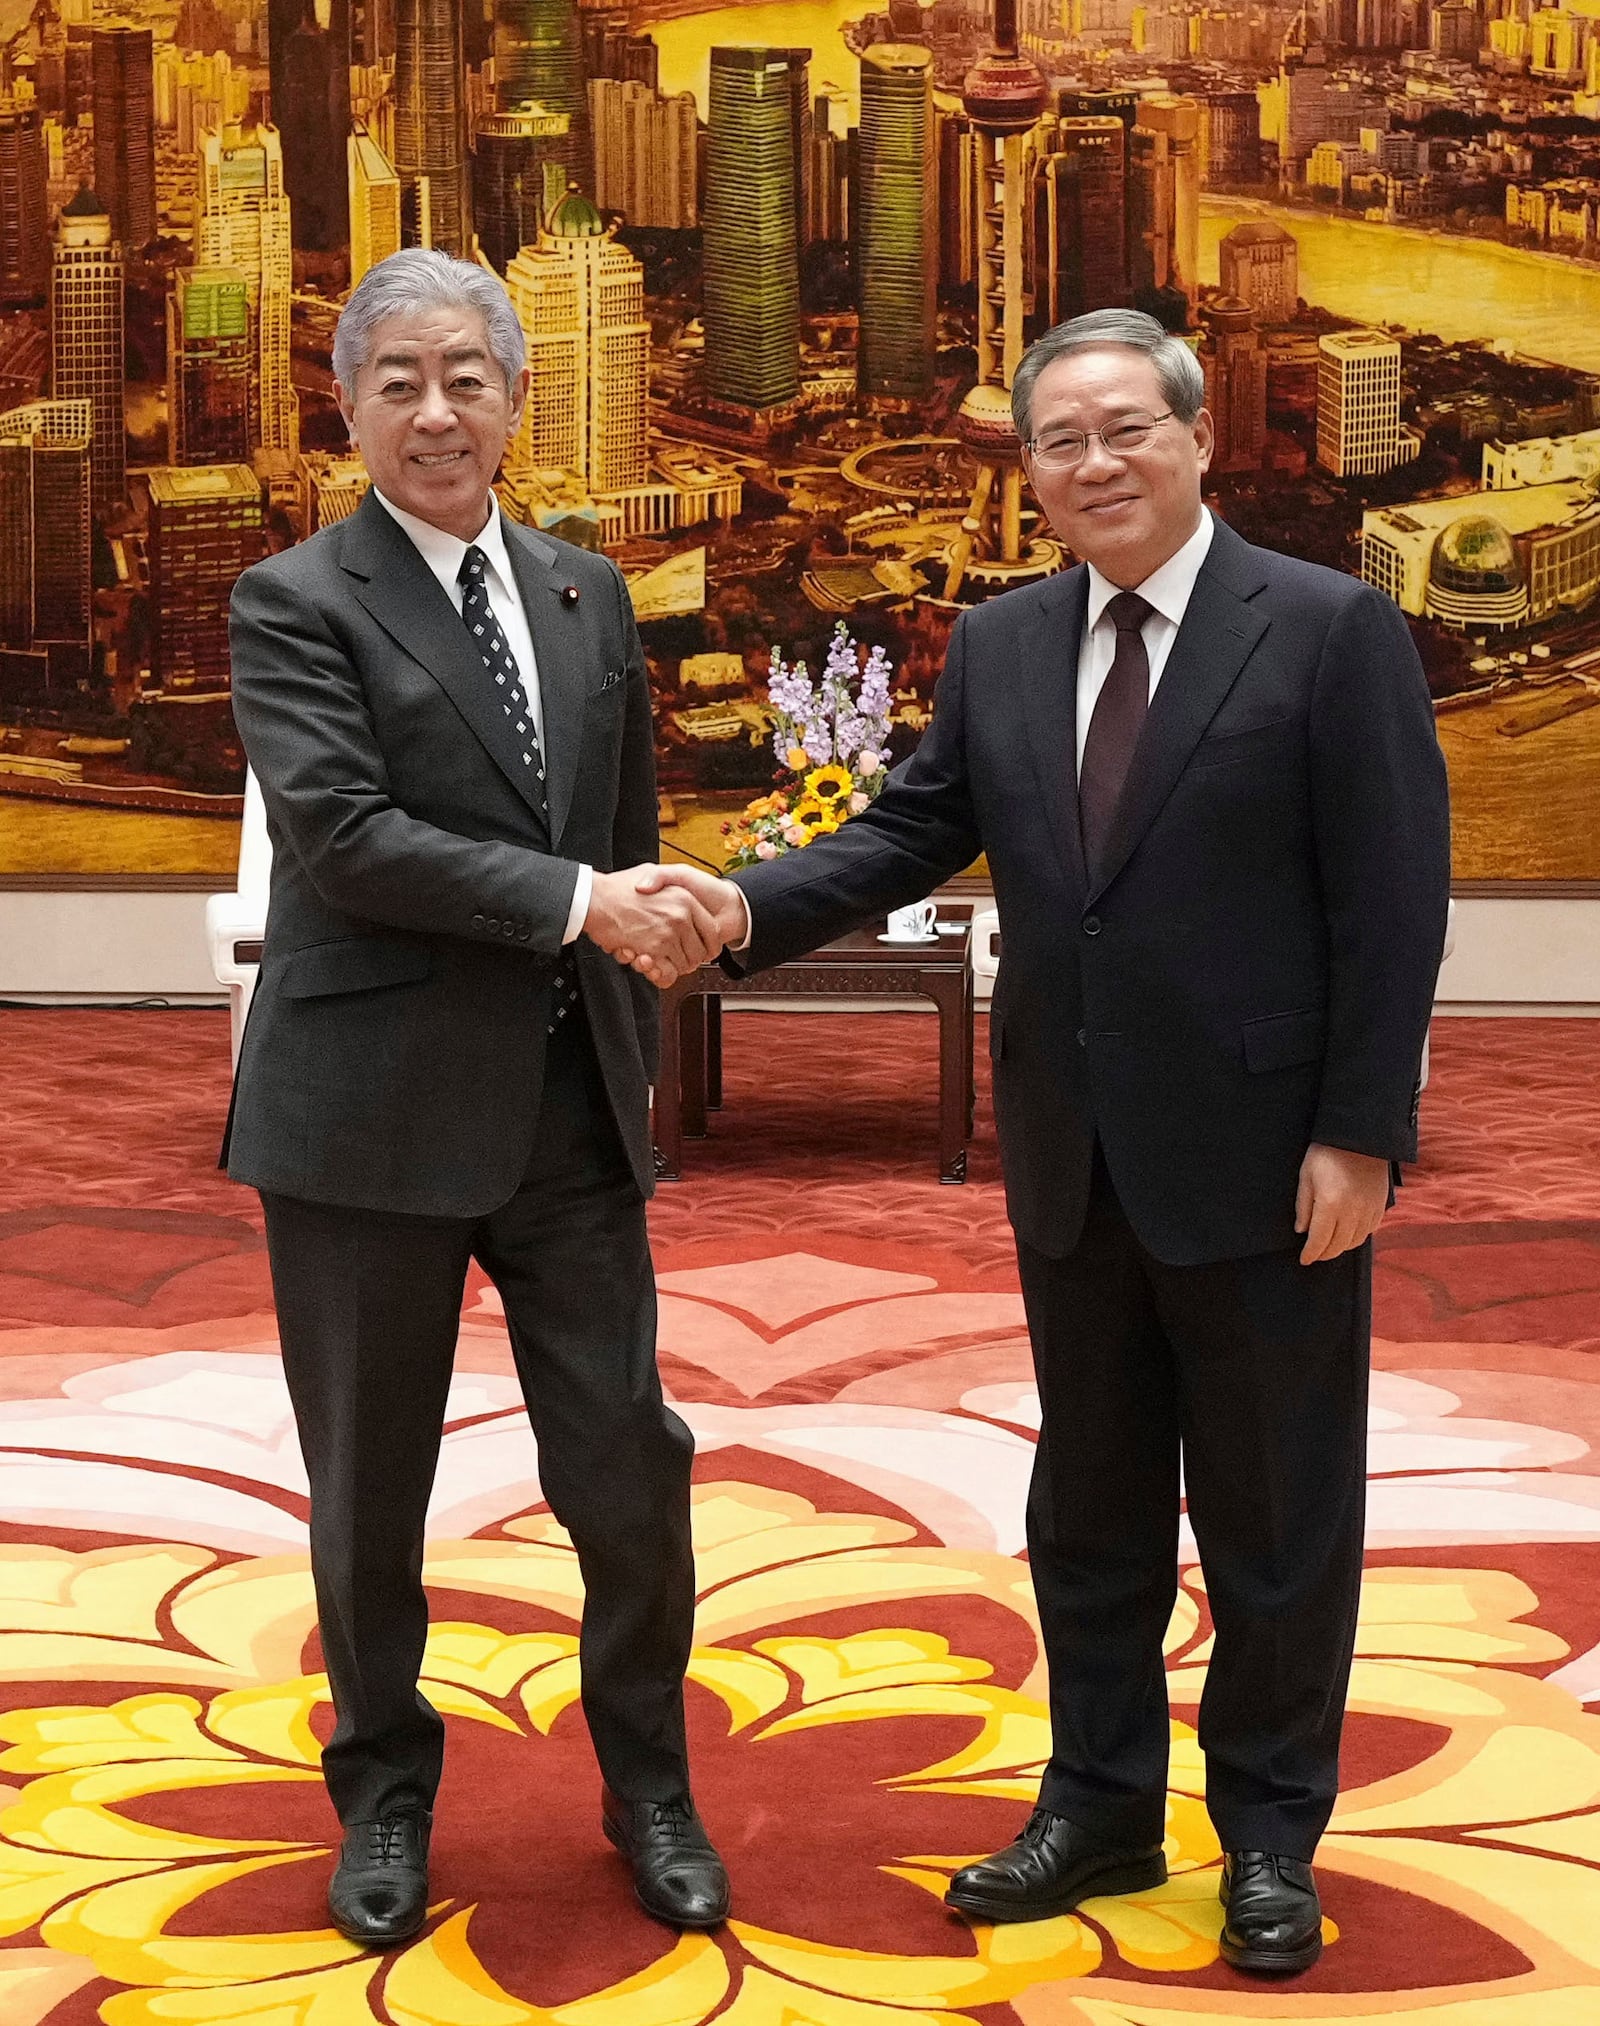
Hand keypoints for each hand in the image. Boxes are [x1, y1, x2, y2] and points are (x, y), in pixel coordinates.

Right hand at [583, 866, 725, 987]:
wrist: (594, 898)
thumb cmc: (617, 887)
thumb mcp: (650, 872)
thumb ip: (668, 883)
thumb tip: (681, 898)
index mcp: (684, 898)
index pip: (711, 930)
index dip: (707, 944)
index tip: (700, 949)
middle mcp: (680, 916)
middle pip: (701, 951)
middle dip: (689, 958)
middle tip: (675, 956)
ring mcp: (668, 933)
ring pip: (685, 964)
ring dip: (672, 966)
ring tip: (657, 958)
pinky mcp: (654, 949)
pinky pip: (668, 972)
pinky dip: (661, 974)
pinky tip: (650, 963)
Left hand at [1294, 1142, 1390, 1264]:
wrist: (1359, 1137)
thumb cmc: (1326, 1154)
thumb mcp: (1306, 1176)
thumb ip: (1303, 1206)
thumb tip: (1302, 1231)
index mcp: (1330, 1204)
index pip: (1319, 1241)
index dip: (1310, 1254)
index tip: (1304, 1260)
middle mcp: (1352, 1212)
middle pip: (1337, 1246)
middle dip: (1323, 1254)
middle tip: (1314, 1254)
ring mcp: (1368, 1210)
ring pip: (1354, 1242)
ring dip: (1340, 1247)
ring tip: (1329, 1245)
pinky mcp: (1380, 1206)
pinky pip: (1369, 1231)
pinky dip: (1356, 1237)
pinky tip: (1347, 1234)